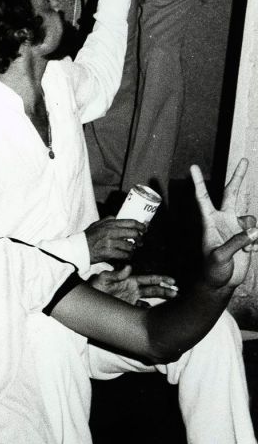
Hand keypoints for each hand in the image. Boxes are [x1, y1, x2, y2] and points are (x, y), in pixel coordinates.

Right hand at [85, 217, 146, 262]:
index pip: (131, 222)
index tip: (144, 229)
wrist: (79, 249)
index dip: (141, 226)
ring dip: (132, 249)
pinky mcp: (108, 252)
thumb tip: (118, 217)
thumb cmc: (87, 237)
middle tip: (140, 242)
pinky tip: (126, 256)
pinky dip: (127, 256)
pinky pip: (124, 255)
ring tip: (131, 250)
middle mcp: (111, 231)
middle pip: (134, 233)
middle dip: (140, 238)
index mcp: (110, 223)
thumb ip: (108, 220)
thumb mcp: (97, 224)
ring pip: (130, 246)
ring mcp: (110, 242)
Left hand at [89, 265, 176, 304]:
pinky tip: (158, 316)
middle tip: (178, 293)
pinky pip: (142, 311)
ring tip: (174, 302)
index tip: (172, 281)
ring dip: (162, 301)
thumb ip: (115, 274)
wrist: (85, 301)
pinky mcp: (128, 309)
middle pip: (153, 289)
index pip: (148, 279)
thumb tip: (129, 267)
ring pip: (151, 300)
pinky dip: (150, 312)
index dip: (160, 279)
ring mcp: (131, 299)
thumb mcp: (102, 279)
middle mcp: (133, 289)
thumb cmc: (93, 287)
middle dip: (166, 290)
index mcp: (129, 280)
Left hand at [192, 159, 257, 290]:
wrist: (221, 283)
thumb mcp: (220, 257)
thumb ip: (236, 242)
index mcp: (210, 222)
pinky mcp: (246, 237)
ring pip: (251, 217)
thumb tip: (253, 231)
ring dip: (252, 231)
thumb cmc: (212, 270)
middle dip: (238, 177)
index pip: (203, 198)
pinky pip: (257, 233)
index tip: (192, 167)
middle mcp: (223, 220)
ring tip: (244, 248)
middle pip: (231, 193)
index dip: (198, 183)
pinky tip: (248, 253)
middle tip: (243, 160)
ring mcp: (235, 227)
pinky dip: (255, 243)